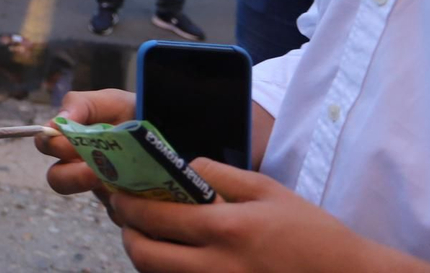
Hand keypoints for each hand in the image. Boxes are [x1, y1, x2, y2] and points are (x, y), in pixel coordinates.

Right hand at [36, 88, 134, 218]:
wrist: (176, 131)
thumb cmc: (138, 112)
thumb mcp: (112, 101)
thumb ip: (82, 104)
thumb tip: (56, 123)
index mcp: (73, 140)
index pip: (47, 145)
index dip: (52, 144)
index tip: (68, 142)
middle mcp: (83, 166)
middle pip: (57, 179)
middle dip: (71, 176)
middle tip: (92, 171)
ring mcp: (105, 190)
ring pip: (90, 200)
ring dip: (105, 193)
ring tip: (118, 184)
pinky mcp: (127, 209)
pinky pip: (120, 214)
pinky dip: (131, 204)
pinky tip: (146, 192)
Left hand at [110, 158, 407, 272]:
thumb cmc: (312, 233)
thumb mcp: (268, 191)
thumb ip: (220, 176)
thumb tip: (181, 167)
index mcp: (226, 229)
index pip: (155, 216)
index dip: (126, 204)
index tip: (117, 192)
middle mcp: (216, 267)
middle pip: (144, 256)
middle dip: (128, 234)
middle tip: (128, 218)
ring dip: (145, 258)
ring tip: (151, 237)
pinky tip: (177, 260)